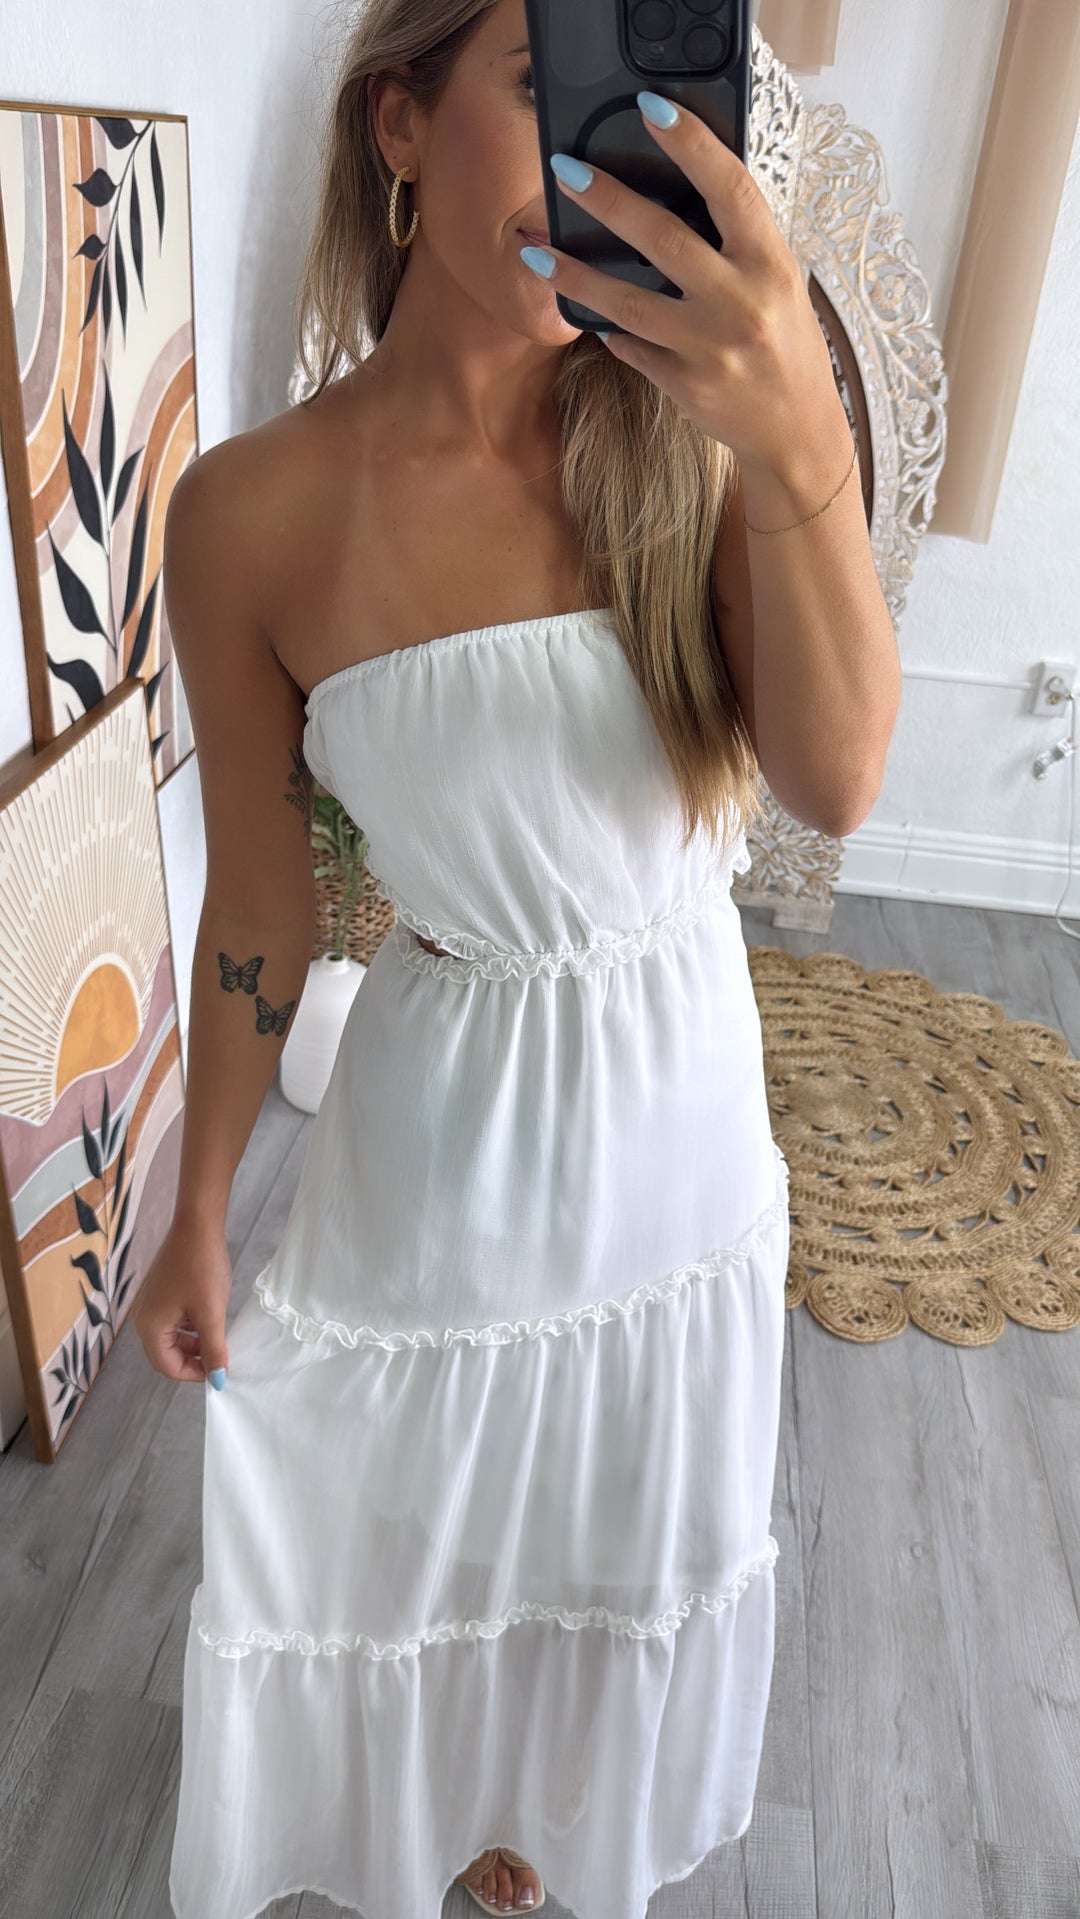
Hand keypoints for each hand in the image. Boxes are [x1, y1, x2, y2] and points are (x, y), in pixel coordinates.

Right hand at [132, 1217, 233, 1386]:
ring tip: (218, 1338)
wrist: (196, 1226)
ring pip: (170, 1338)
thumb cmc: (202, 1269)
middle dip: (192, 1361)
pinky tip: (209, 1319)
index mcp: (149, 1328)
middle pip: (166, 1354)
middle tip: (220, 1358)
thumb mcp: (211, 1313)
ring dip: (193, 1344)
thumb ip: (213, 1349)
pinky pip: (172, 1321)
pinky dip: (190, 1327)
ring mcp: (150, 1304)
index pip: (167, 1367)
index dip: (194, 1374)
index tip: (219, 1371)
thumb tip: (217, 1380)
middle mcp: (143, 1319)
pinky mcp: (159, 1292)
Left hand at [533, 93, 848, 479]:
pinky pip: (633, 349)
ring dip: (577, 276)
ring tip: (537, 251)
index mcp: (770, 264)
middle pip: (664, 239)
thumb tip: (678, 194)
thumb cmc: (786, 345)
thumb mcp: (778, 283)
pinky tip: (584, 313)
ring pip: (629, 303)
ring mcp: (710, 348)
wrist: (797, 428)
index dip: (691, 144)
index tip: (651, 107)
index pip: (729, 189)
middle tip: (565, 171)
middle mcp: (741, 303)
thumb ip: (737, 245)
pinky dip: (608, 330)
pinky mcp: (686, 386)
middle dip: (608, 200)